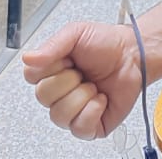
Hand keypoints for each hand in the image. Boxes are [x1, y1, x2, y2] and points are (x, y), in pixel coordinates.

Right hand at [23, 21, 144, 140]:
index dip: (51, 68)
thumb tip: (28, 57)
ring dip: (82, 96)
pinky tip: (100, 98)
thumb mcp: (77, 33)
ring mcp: (72, 111)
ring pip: (59, 115)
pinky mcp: (89, 126)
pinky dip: (93, 111)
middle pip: (43, 97)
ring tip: (93, 85)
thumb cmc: (106, 44)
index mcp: (51, 70)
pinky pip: (80, 128)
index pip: (31, 77)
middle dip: (68, 80)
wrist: (133, 55)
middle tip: (83, 71)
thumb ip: (52, 45)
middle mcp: (58, 93)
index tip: (68, 59)